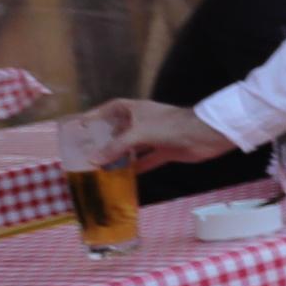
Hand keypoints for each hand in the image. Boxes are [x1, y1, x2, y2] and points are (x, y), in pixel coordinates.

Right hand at [64, 96, 235, 169]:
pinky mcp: (165, 151)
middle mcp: (143, 121)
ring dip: (120, 156)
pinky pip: (146, 160)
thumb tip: (93, 160)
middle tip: (86, 152)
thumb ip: (116, 147)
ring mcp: (155, 136)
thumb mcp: (138, 134)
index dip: (96, 115)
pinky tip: (124, 177)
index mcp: (135, 109)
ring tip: (100, 168)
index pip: (110, 109)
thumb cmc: (170, 125)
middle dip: (105, 140)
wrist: (205, 135)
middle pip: (120, 130)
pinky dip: (136, 167)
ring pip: (132, 147)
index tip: (81, 125)